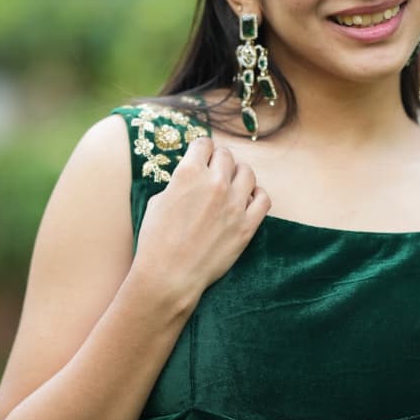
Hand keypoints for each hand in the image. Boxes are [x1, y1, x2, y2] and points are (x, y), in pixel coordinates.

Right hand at [131, 136, 270, 303]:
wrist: (168, 275)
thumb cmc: (156, 241)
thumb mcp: (158, 201)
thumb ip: (179, 183)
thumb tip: (191, 178)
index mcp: (189, 173)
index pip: (204, 144)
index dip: (201, 149)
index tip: (201, 156)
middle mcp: (214, 183)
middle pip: (226, 156)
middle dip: (219, 160)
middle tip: (214, 171)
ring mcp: (234, 204)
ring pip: (247, 173)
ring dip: (238, 175)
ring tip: (232, 184)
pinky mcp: (247, 226)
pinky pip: (263, 199)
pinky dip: (256, 195)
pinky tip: (247, 200)